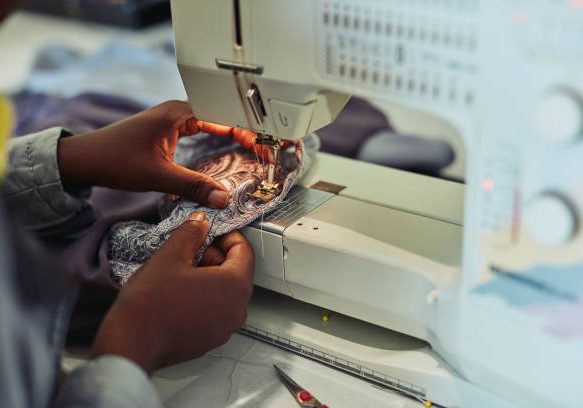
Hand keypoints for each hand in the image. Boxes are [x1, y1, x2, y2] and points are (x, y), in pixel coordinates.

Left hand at [57, 101, 259, 207]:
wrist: (84, 158)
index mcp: (178, 113)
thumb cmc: (114, 159)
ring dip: (233, 132)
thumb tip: (223, 199)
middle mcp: (177, 110)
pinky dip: (218, 135)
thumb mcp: (158, 176)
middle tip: (267, 148)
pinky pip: (202, 127)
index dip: (248, 132)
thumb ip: (193, 187)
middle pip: (222, 115)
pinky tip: (227, 145)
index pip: (224, 116)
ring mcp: (172, 117)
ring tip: (255, 146)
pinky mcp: (168, 128)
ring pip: (213, 120)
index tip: (264, 147)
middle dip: (247, 130)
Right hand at [91, 212, 253, 374]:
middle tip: (192, 250)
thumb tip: (200, 223)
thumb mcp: (171, 255)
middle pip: (236, 273)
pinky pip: (216, 312)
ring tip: (182, 272)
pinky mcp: (210, 340)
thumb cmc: (151, 302)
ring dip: (209, 278)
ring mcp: (225, 329)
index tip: (212, 232)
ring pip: (226, 293)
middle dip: (216, 257)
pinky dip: (205, 299)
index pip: (244, 252)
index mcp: (234, 285)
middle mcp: (237, 310)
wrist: (132, 342)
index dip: (228, 237)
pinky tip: (181, 294)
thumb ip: (191, 234)